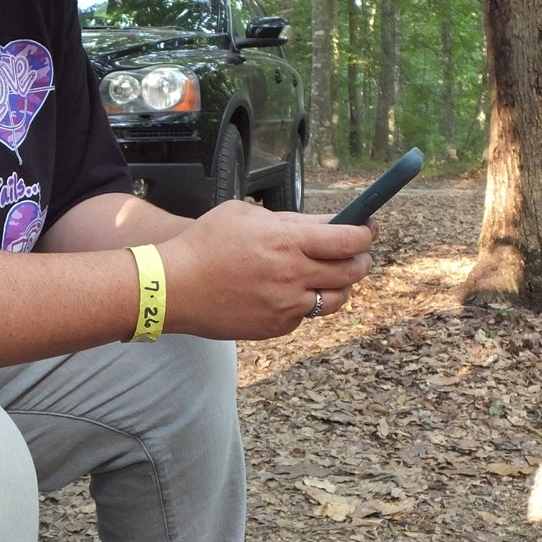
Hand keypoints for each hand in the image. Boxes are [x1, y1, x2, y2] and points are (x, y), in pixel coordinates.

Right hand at [157, 201, 375, 340]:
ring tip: (326, 274)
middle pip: (352, 271)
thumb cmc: (205, 244)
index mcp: (286, 242)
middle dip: (360, 258)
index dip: (365, 233)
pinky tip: (289, 291)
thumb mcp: (245, 214)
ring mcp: (287, 306)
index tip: (367, 228)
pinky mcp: (277, 327)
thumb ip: (289, 220)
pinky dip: (306, 302)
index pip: (349, 240)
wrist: (173, 287)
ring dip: (339, 285)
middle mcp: (293, 276)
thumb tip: (323, 225)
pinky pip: (306, 314)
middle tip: (355, 251)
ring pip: (336, 299)